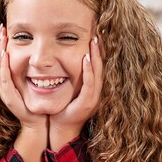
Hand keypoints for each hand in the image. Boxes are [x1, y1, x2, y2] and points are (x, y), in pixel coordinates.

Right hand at [0, 24, 45, 130]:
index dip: (4, 44)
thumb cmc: (40, 102)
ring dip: (0, 52)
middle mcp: (6, 84)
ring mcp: (6, 91)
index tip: (6, 29)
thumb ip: (37, 70)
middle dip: (1, 43)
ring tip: (3, 38)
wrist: (39, 122)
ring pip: (0, 68)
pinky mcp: (9, 97)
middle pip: (0, 60)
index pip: (5, 58)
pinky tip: (5, 56)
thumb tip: (43, 54)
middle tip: (2, 28)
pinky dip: (4, 67)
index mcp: (11, 80)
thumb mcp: (38, 82)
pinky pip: (4, 79)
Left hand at [49, 36, 102, 150]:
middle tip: (98, 33)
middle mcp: (96, 92)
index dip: (98, 52)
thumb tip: (65, 61)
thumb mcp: (68, 90)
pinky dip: (88, 71)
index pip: (98, 67)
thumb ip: (72, 77)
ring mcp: (93, 98)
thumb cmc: (62, 108)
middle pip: (101, 67)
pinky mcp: (87, 103)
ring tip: (94, 42)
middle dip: (100, 50)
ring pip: (97, 73)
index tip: (96, 37)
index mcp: (93, 89)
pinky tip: (85, 59)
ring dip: (96, 57)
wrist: (60, 128)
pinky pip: (90, 84)